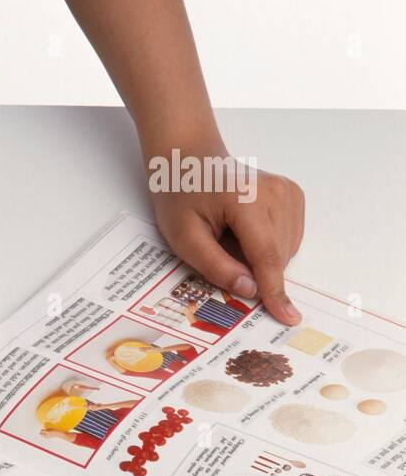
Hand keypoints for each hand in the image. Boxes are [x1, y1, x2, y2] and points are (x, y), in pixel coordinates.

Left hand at [149, 161, 304, 324]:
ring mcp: (289, 192)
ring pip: (286, 250)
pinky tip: (245, 230)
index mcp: (248, 200)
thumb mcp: (183, 236)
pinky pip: (289, 239)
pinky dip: (268, 245)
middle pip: (277, 256)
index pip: (267, 256)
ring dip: (260, 257)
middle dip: (253, 269)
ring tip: (230, 233)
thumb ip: (215, 265)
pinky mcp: (293, 195)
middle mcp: (277, 193)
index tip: (288, 317)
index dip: (275, 290)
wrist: (191, 158)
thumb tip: (249, 290)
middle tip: (220, 247)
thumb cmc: (181, 195)